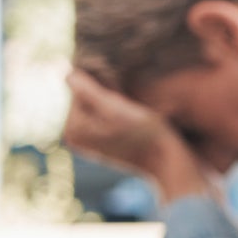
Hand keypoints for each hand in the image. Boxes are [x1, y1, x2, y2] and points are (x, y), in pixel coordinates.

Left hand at [62, 70, 214, 201]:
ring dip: (114, 101)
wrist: (170, 164)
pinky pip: (104, 116)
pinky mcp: (102, 144)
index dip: (102, 85)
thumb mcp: (117, 108)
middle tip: (131, 107)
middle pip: (85, 98)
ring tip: (134, 113)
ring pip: (96, 105)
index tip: (123, 97)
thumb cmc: (146, 135)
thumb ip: (88, 91)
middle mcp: (74, 138)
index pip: (79, 88)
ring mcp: (87, 142)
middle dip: (106, 94)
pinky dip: (117, 112)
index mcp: (73, 129)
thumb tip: (67, 73)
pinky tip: (134, 119)